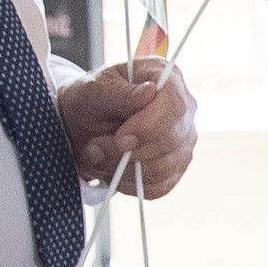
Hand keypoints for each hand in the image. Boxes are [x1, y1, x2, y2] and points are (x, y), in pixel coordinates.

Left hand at [61, 57, 199, 199]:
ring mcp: (183, 141)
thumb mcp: (93, 90)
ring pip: (164, 167)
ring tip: (99, 154)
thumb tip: (148, 93)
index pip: (174, 103)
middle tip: (96, 146)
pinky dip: (130, 183)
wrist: (84, 126)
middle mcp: (183, 110)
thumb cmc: (91, 100)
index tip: (121, 137)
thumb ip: (120, 93)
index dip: (149, 125)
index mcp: (166, 79)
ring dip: (124, 168)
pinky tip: (114, 169)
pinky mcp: (175, 168)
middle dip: (129, 151)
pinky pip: (159, 187)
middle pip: (172, 139)